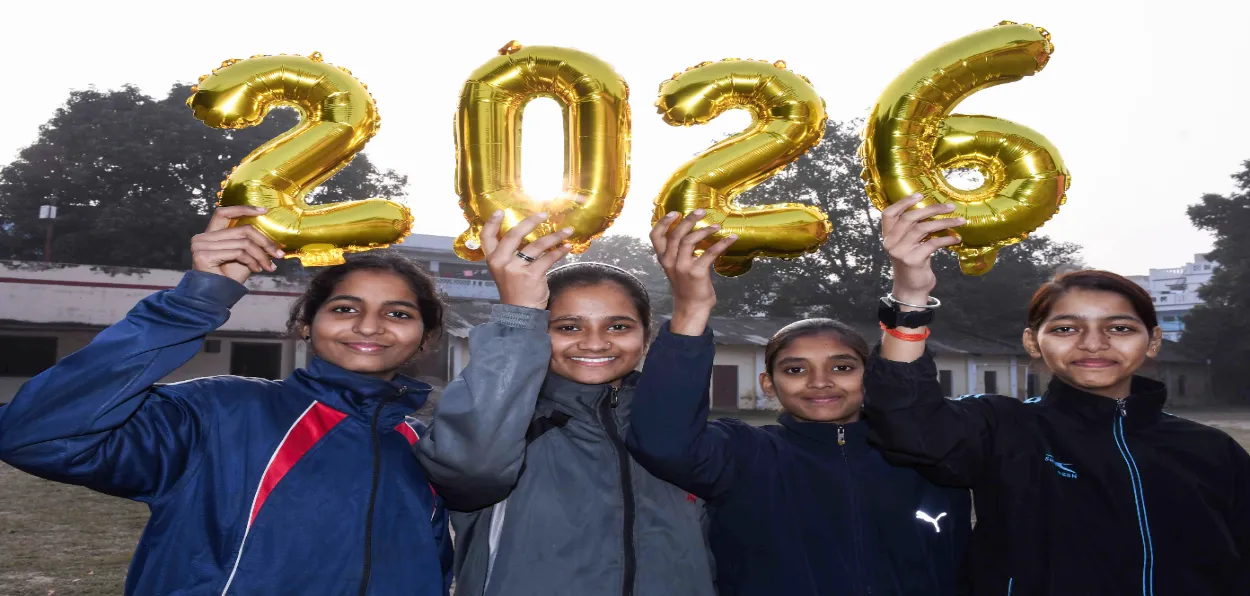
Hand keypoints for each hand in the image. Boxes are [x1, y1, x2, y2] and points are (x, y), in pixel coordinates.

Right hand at [191, 206, 284, 283]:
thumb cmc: (230, 278)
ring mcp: (200, 246)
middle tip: (279, 254)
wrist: (217, 299)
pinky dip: (252, 261)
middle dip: (265, 241)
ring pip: (243, 242)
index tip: (264, 210)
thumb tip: (273, 235)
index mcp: (209, 234)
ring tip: (270, 266)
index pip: (224, 212)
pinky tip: (257, 270)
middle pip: (241, 229)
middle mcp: (201, 237)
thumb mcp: (244, 256)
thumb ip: (250, 242)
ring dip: (261, 255)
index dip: (243, 209)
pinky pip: (238, 252)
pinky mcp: (203, 255)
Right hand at [482, 211, 572, 309]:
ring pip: (536, 245)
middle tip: (544, 214)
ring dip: (554, 236)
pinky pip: (548, 258)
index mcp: (492, 260)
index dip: (492, 222)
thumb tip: (526, 233)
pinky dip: (559, 251)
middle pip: (514, 235)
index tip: (501, 211)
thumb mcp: (504, 271)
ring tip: (566, 230)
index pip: (486, 237)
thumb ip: (509, 254)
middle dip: (531, 222)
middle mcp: (501, 262)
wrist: (520, 313)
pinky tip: (567, 247)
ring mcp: (516, 269)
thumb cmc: (515, 290)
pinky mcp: (531, 275)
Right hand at [650, 209, 736, 335]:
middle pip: (675, 234)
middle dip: (688, 220)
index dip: (663, 222)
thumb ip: (678, 252)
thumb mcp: (676, 267)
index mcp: (663, 259)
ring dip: (705, 230)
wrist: (691, 307)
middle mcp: (670, 261)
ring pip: (690, 240)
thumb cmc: (686, 286)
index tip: (675, 212)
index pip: (655, 236)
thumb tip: (691, 232)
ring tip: (717, 226)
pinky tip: (731, 238)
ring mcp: (682, 267)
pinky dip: (722, 244)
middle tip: (701, 211)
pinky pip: (709, 253)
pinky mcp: (696, 272)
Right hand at [881, 194, 963, 305]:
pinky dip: (946, 238)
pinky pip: (932, 243)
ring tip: (960, 220)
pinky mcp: (913, 260)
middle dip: (932, 209)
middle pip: (909, 218)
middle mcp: (890, 243)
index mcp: (887, 236)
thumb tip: (934, 210)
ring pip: (922, 228)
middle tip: (950, 206)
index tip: (920, 194)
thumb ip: (913, 230)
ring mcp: (900, 252)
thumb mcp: (908, 244)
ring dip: (944, 222)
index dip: (903, 202)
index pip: (889, 214)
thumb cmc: (912, 263)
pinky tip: (956, 238)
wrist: (911, 288)